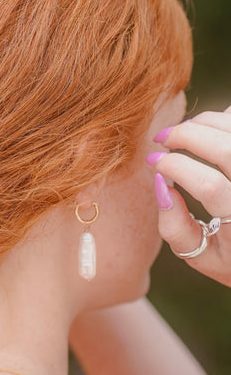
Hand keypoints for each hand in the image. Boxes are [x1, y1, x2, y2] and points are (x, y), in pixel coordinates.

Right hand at [147, 105, 230, 286]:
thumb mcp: (203, 257)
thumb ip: (175, 228)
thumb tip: (160, 184)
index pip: (209, 186)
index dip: (174, 167)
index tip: (151, 161)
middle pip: (227, 150)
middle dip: (187, 135)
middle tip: (161, 137)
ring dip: (206, 122)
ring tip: (184, 131)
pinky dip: (225, 118)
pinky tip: (211, 128)